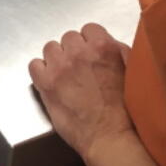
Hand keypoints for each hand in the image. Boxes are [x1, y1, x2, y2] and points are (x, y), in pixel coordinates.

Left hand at [29, 23, 132, 158]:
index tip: (91, 54)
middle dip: (73, 51)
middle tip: (79, 68)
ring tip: (65, 76)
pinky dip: (41, 71)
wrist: (110, 137)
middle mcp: (79, 52)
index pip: (89, 29)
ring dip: (57, 59)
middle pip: (69, 37)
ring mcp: (60, 67)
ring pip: (50, 48)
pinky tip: (50, 81)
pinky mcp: (45, 83)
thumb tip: (108, 44)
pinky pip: (34, 65)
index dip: (90, 42)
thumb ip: (118, 52)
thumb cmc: (125, 111)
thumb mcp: (131, 72)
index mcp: (103, 47)